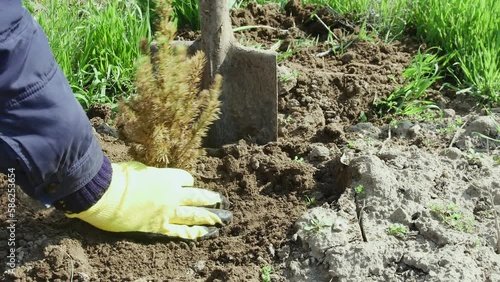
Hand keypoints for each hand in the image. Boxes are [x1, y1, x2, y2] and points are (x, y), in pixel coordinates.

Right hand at [66, 161, 231, 239]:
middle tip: (224, 202)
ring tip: (224, 218)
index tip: (186, 184)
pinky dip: (194, 233)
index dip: (187, 182)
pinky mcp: (158, 227)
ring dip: (211, 216)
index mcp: (169, 177)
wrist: (105, 195)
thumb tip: (152, 177)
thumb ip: (151, 174)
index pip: (187, 179)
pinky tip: (206, 234)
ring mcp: (167, 212)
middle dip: (212, 200)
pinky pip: (180, 231)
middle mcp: (173, 195)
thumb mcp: (139, 167)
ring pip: (194, 214)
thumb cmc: (118, 176)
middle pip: (198, 197)